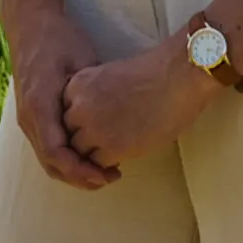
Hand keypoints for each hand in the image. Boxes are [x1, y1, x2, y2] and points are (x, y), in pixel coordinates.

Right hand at [5, 8, 115, 189]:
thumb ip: (90, 96)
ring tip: (104, 172)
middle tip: (112, 178)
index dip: (82, 170)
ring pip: (47, 160)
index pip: (57, 154)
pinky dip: (66, 160)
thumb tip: (111, 125)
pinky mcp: (31, 116)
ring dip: (74, 172)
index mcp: (39, 105)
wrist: (30, 24)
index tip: (108, 174)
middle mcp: (28, 118)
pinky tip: (88, 156)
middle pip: (51, 164)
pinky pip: (46, 148)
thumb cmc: (58, 38)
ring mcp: (27, 118)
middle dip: (81, 178)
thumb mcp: (81, 62)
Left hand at [62, 36, 220, 172]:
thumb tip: (98, 120)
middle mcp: (80, 106)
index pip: (66, 112)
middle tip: (100, 148)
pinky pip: (98, 164)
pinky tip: (119, 165)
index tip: (95, 128)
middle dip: (83, 142)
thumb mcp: (110, 78)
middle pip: (69, 133)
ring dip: (92, 158)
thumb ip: (96, 97)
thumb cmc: (154, 74)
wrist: (176, 78)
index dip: (80, 123)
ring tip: (108, 160)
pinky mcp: (112, 147)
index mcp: (78, 84)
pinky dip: (106, 167)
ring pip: (80, 152)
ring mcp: (94, 128)